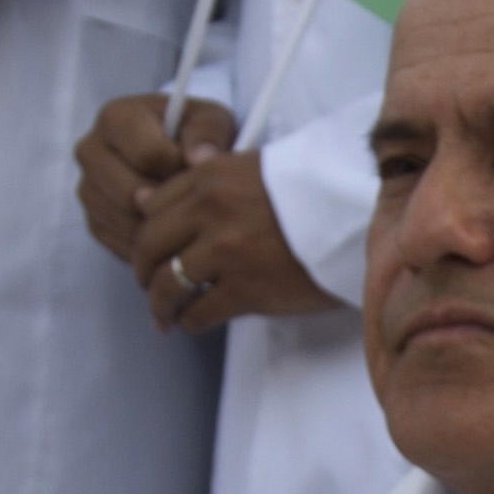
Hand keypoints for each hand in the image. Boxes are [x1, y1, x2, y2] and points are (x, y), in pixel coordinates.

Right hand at [76, 87, 222, 266]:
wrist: (175, 154)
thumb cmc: (192, 134)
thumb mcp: (210, 120)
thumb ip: (208, 133)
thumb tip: (200, 159)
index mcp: (115, 117)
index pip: (148, 155)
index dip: (180, 168)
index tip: (196, 167)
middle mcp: (91, 151)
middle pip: (130, 194)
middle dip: (168, 201)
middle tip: (193, 198)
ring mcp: (88, 189)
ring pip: (125, 222)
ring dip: (161, 225)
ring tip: (185, 212)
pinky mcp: (93, 220)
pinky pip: (121, 242)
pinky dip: (151, 243)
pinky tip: (172, 230)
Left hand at [127, 146, 335, 333]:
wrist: (351, 214)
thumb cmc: (306, 192)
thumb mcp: (248, 170)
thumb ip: (204, 186)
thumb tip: (149, 206)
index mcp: (208, 177)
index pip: (151, 209)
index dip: (145, 235)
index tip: (149, 252)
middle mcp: (208, 211)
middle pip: (149, 248)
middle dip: (143, 273)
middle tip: (147, 287)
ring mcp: (225, 252)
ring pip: (167, 284)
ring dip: (160, 305)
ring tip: (163, 317)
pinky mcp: (245, 289)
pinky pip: (199, 312)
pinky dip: (189, 321)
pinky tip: (192, 323)